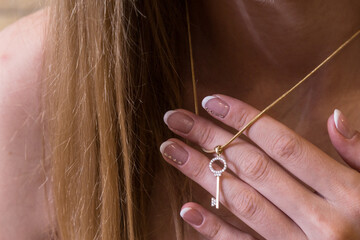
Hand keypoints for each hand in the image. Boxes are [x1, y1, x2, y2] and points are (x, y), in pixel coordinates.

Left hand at [160, 94, 359, 239]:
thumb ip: (359, 153)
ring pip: (241, 202)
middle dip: (211, 139)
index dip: (244, 119)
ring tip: (171, 150)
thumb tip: (333, 115)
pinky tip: (187, 209)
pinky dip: (214, 229)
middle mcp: (322, 220)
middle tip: (176, 119)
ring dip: (201, 173)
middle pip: (254, 167)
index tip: (211, 102)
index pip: (284, 145)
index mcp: (348, 193)